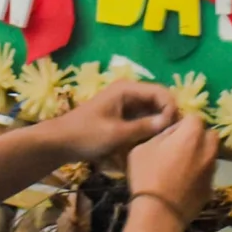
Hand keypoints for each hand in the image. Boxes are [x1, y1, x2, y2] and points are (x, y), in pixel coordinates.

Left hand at [48, 81, 176, 160]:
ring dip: (158, 124)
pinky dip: (149, 128)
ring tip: (162, 142)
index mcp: (127, 89)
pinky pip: (143, 118)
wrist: (60, 142)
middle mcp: (129, 92)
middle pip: (159, 100)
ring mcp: (126, 103)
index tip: (171, 130)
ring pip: (152, 111)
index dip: (171, 109)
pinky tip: (151, 142)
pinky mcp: (123, 115)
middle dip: (167, 117)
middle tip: (171, 138)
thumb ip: (144, 127)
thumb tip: (169, 123)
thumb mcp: (117, 133)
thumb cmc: (86, 135)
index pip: (162, 92)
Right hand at [125, 111, 217, 226]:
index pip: (195, 117)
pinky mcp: (211, 188)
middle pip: (210, 134)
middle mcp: (208, 150)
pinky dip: (199, 174)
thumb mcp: (142, 147)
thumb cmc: (147, 176)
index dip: (183, 123)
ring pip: (211, 154)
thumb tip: (171, 134)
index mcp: (191, 135)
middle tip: (181, 145)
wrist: (159, 213)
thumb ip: (161, 135)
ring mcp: (211, 170)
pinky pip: (207, 174)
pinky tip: (185, 183)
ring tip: (184, 165)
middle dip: (199, 136)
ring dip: (201, 154)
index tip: (172, 132)